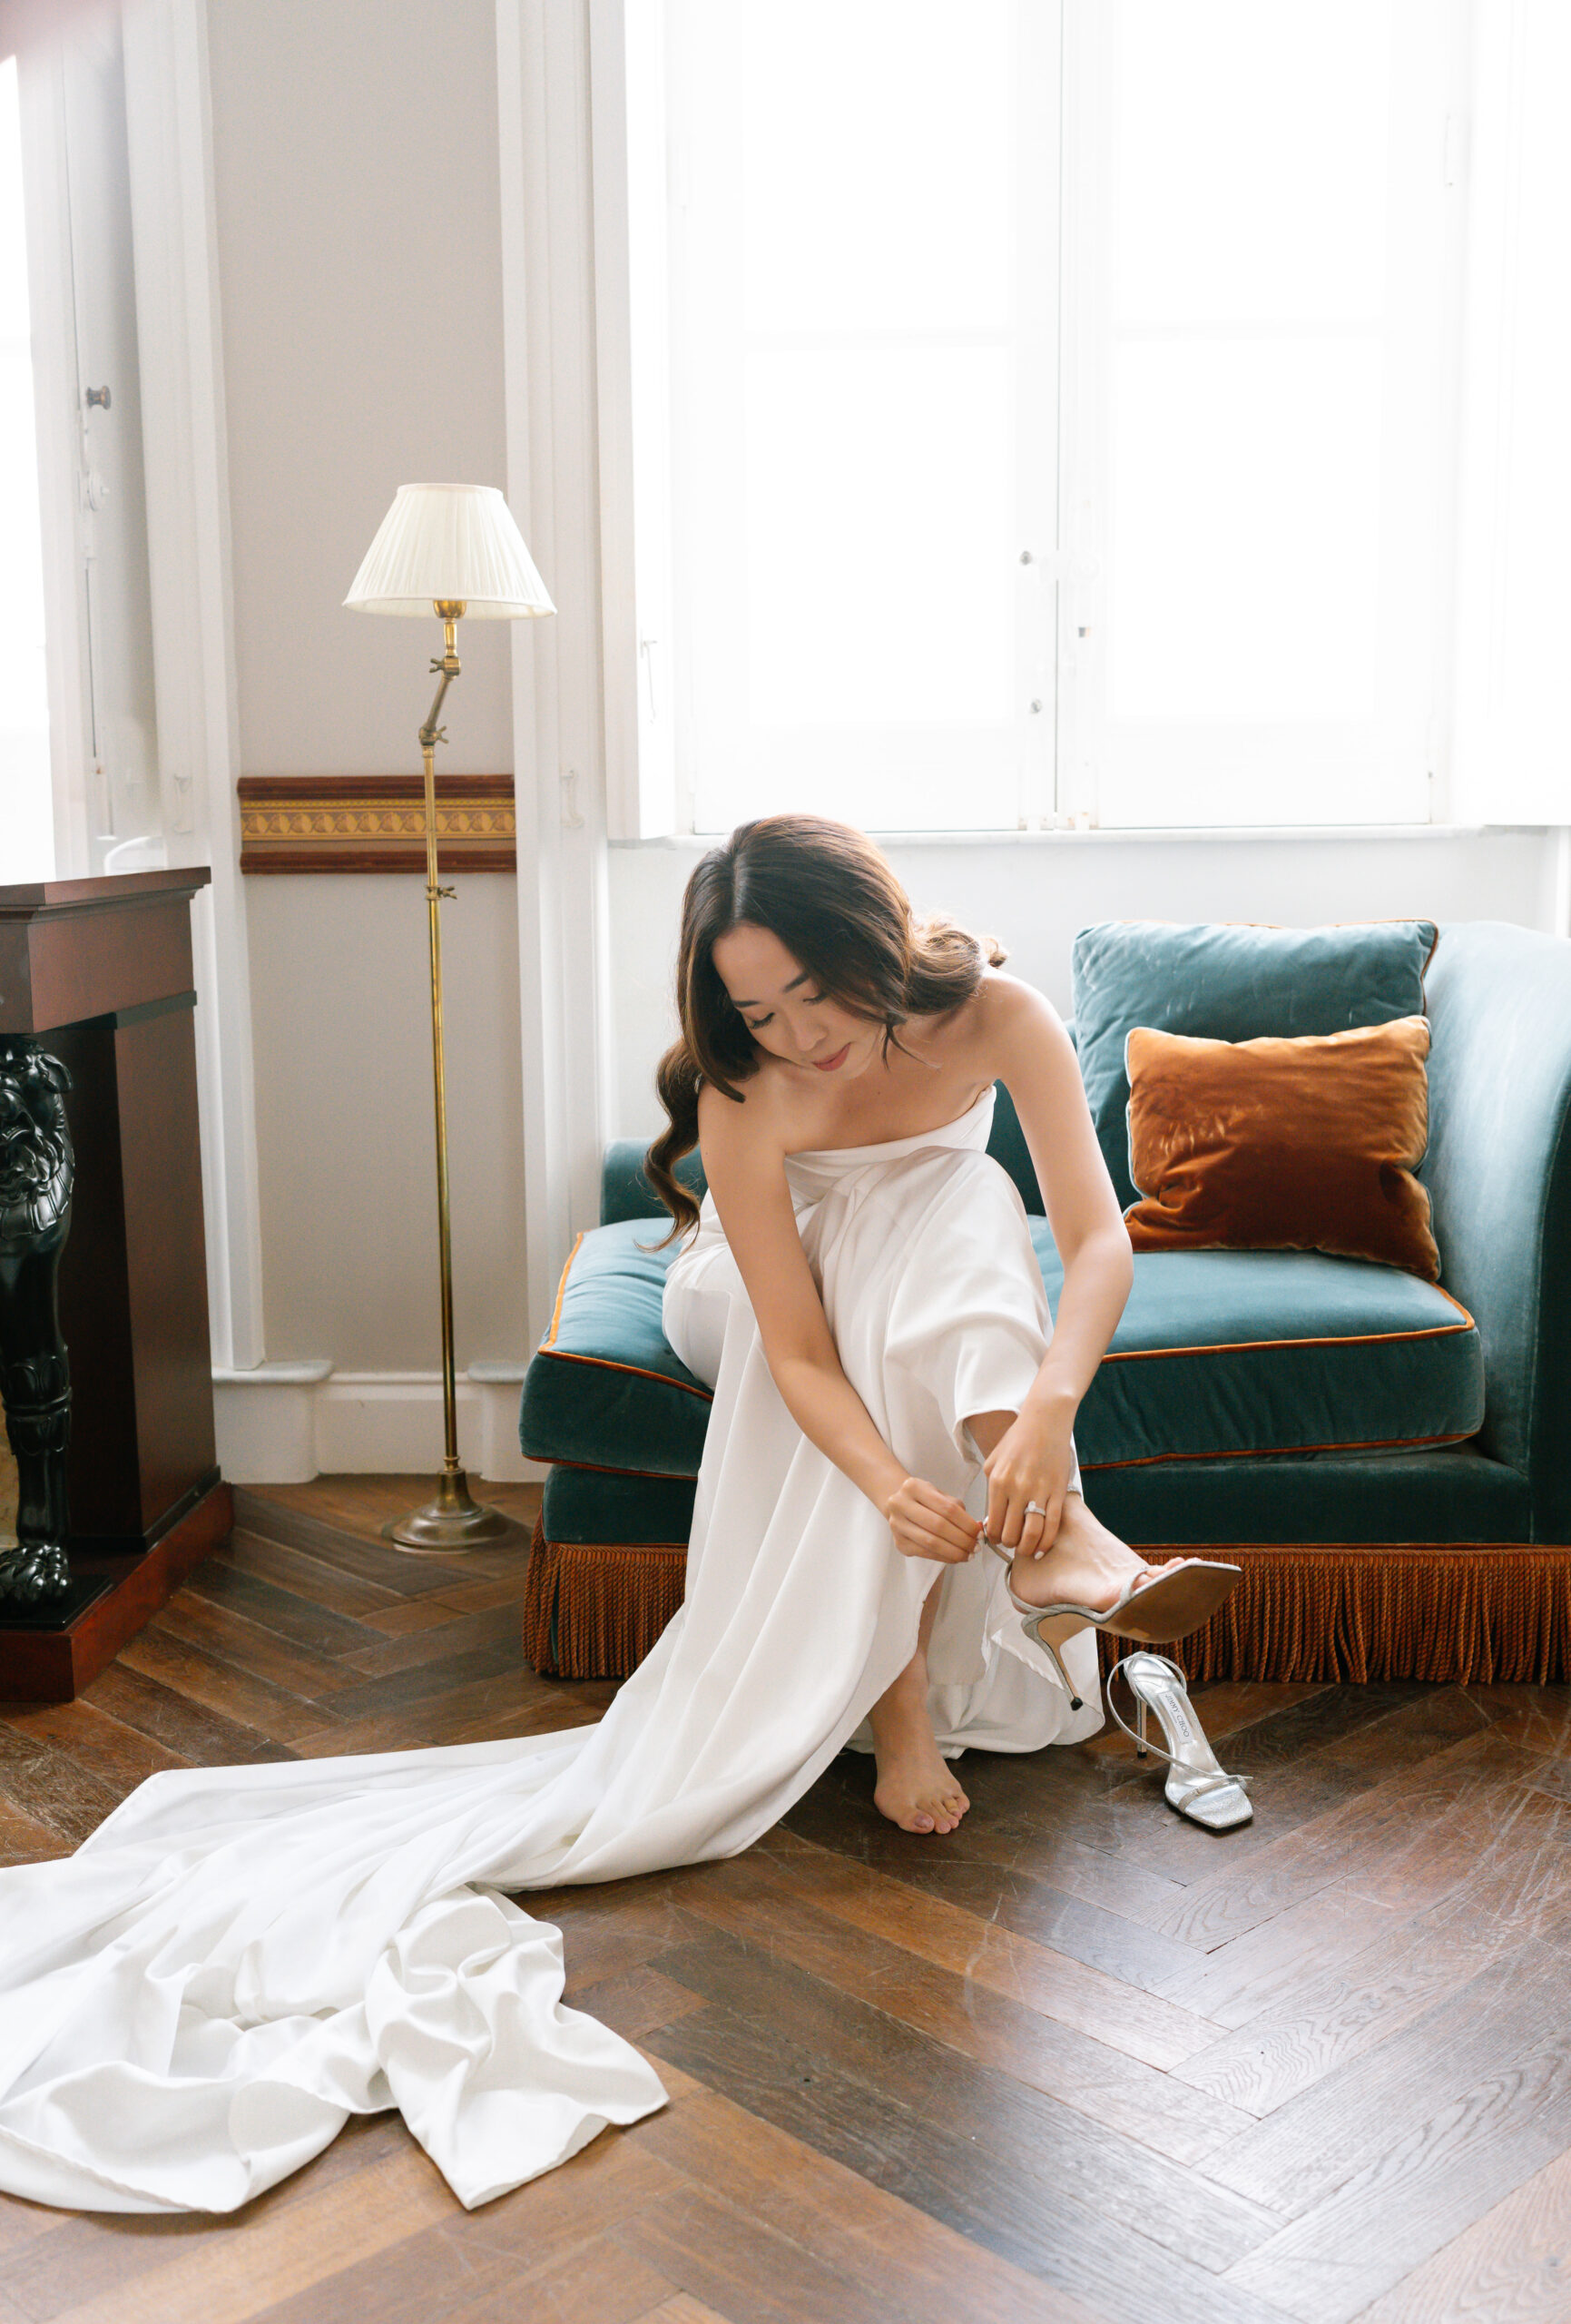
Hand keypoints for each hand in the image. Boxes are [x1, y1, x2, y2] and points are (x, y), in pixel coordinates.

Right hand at [881, 1476, 981, 1564]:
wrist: (897, 1504)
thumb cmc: (922, 1500)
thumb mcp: (938, 1494)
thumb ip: (957, 1509)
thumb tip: (977, 1528)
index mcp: (914, 1487)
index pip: (947, 1508)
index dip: (966, 1523)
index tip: (979, 1533)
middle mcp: (900, 1505)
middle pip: (939, 1526)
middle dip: (962, 1539)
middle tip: (976, 1546)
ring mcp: (897, 1525)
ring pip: (931, 1543)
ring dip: (954, 1551)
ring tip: (968, 1554)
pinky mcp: (899, 1543)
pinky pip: (926, 1553)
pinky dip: (944, 1557)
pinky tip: (955, 1557)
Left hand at [983, 1407, 1076, 1560]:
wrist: (1045, 1422)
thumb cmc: (1018, 1440)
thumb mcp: (993, 1461)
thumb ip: (990, 1488)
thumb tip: (992, 1516)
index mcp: (998, 1481)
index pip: (993, 1523)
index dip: (994, 1537)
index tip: (998, 1538)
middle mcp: (1017, 1489)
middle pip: (1010, 1533)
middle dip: (1009, 1544)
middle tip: (1012, 1542)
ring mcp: (1039, 1491)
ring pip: (1031, 1534)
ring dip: (1027, 1548)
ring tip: (1025, 1548)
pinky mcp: (1058, 1492)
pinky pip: (1052, 1526)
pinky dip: (1046, 1542)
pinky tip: (1041, 1548)